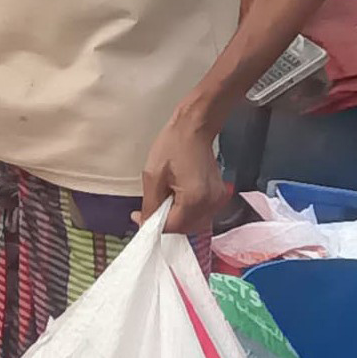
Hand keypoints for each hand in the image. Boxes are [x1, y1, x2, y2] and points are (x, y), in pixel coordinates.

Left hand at [133, 108, 230, 235]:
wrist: (194, 129)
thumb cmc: (172, 146)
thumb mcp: (153, 175)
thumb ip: (151, 204)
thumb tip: (146, 224)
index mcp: (195, 199)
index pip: (173, 226)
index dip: (153, 225)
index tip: (137, 216)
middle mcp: (210, 204)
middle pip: (185, 228)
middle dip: (166, 223)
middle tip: (150, 208)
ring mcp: (218, 200)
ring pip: (193, 223)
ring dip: (177, 218)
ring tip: (164, 199)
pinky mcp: (220, 196)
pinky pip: (201, 214)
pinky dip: (187, 212)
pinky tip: (177, 197)